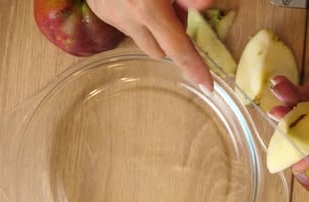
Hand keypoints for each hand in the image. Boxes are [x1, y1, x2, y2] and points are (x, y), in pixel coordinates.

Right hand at [87, 0, 213, 89]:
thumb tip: (203, 8)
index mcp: (148, 9)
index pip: (178, 48)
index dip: (194, 68)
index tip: (207, 86)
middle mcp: (128, 19)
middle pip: (160, 51)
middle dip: (173, 40)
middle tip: (176, 10)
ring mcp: (111, 17)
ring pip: (143, 40)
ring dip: (155, 30)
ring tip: (154, 2)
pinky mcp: (100, 13)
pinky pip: (127, 27)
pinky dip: (138, 20)